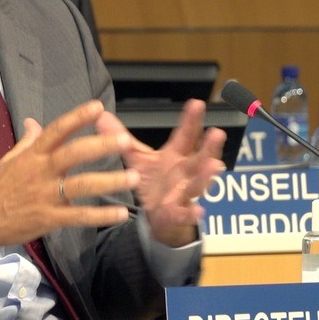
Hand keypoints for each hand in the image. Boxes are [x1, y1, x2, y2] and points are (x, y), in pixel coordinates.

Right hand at [0, 100, 139, 247]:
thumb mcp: (10, 159)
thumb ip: (28, 141)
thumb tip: (35, 122)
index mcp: (34, 155)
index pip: (57, 130)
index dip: (77, 118)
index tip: (98, 107)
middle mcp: (42, 171)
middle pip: (74, 154)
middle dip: (101, 146)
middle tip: (125, 142)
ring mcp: (46, 195)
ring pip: (82, 185)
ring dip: (110, 182)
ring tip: (133, 178)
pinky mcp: (50, 218)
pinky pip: (79, 216)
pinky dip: (101, 215)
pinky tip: (120, 214)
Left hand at [113, 99, 225, 246]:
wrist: (157, 215)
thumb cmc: (154, 183)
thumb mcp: (138, 158)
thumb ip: (122, 138)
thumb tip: (101, 116)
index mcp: (175, 155)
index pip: (185, 135)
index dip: (191, 120)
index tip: (197, 104)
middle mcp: (184, 172)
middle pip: (199, 157)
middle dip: (209, 146)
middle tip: (217, 133)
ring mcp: (183, 193)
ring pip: (198, 183)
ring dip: (206, 176)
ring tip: (214, 166)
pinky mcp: (177, 213)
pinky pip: (186, 213)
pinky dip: (191, 213)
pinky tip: (199, 210)